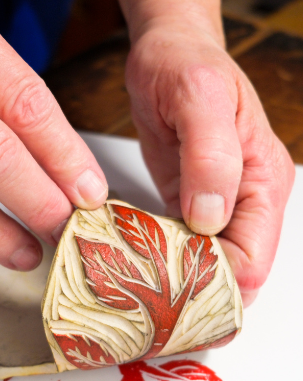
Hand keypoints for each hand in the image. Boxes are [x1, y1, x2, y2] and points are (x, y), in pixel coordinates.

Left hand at [122, 0, 294, 305]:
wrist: (165, 51)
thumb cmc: (188, 66)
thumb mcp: (199, 100)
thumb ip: (211, 158)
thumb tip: (212, 218)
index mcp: (263, 183)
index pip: (253, 261)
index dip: (217, 287)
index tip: (173, 301)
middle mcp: (243, 202)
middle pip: (229, 274)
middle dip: (194, 296)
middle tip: (147, 315)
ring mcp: (213, 207)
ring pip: (201, 267)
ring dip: (172, 286)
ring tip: (135, 303)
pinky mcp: (184, 206)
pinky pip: (176, 248)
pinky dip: (156, 264)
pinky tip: (130, 274)